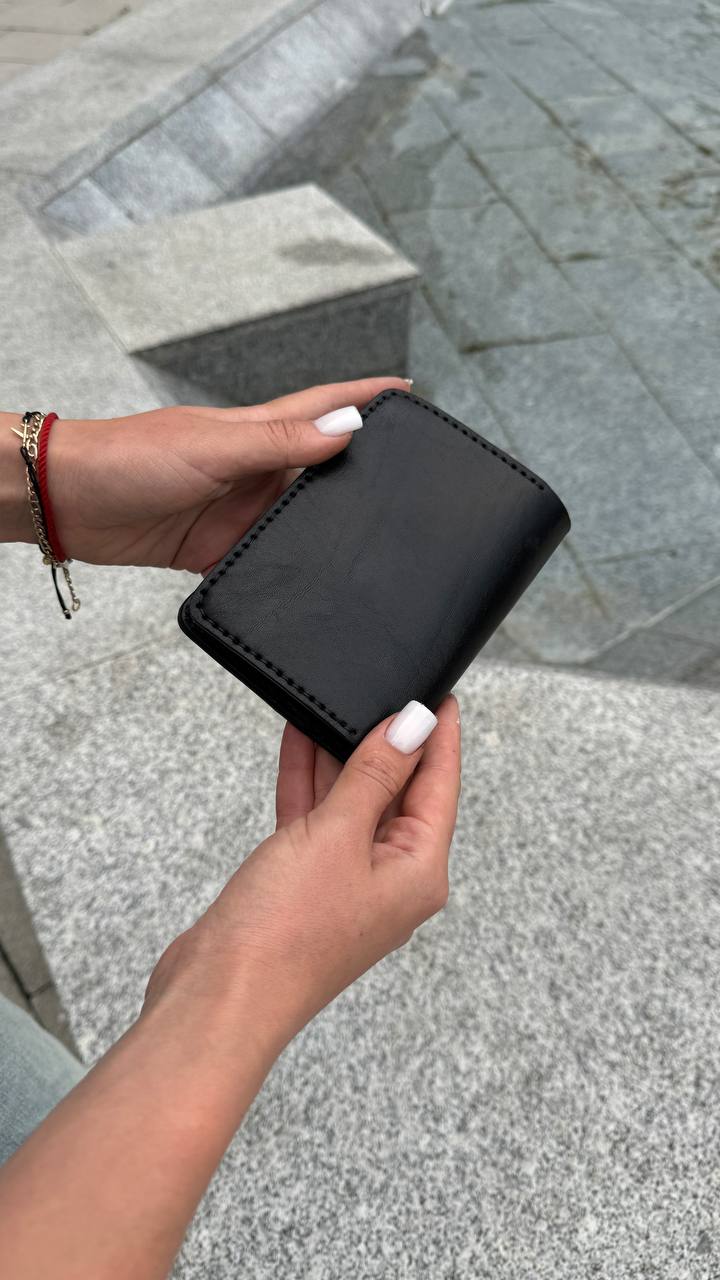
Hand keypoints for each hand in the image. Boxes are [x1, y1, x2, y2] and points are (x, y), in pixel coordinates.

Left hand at [45, 377, 408, 571]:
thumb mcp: (212, 447)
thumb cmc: (128, 458)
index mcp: (255, 431)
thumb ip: (279, 444)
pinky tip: (313, 579)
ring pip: (298, 519)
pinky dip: (287, 569)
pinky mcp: (217, 549)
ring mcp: (237, 510)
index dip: (366, 398)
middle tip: (412, 482)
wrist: (68, 503)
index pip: (324, 408)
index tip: (410, 394)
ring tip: (374, 540)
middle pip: (321, 468)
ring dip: (329, 527)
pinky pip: (264, 560)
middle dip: (364, 470)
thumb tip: (345, 432)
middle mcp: (253, 469)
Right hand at [146, 696, 460, 1049]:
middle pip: (399, 794)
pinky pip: (316, 821)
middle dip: (386, 742)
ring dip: (341, 757)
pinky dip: (308, 784)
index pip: (440, 787)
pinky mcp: (305, 885)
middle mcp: (390, 880)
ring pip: (353, 803)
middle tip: (384, 689)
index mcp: (418, 872)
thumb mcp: (339, 834)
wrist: (219, 996)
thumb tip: (412, 725)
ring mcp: (346, 883)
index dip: (440, 737)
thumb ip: (375, 774)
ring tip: (335, 703)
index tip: (440, 693)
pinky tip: (299, 742)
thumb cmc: (286, 933)